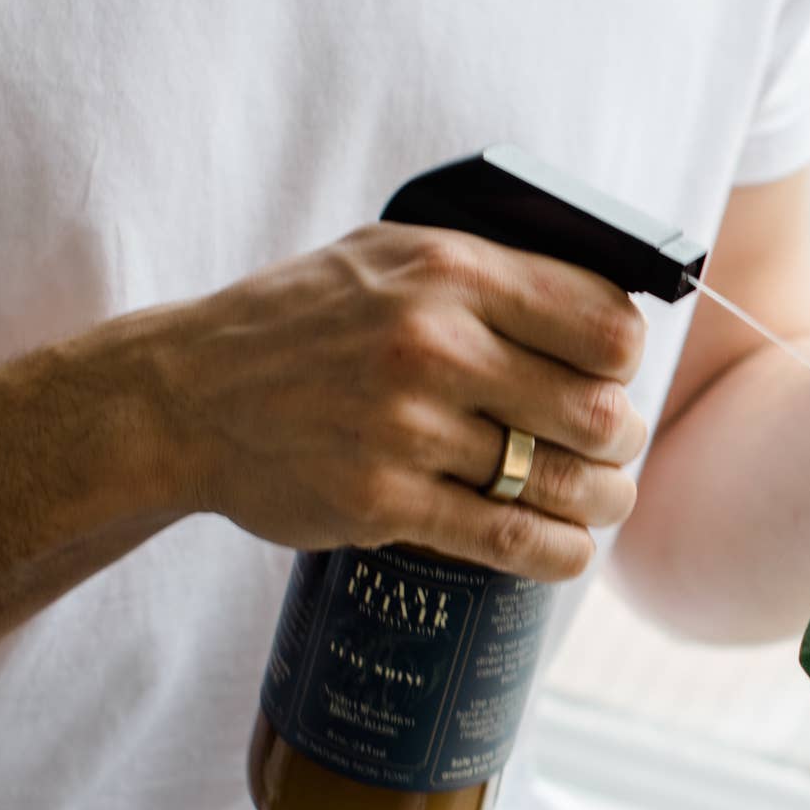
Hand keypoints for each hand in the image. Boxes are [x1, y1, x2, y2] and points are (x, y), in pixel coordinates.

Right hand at [148, 224, 650, 581]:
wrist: (184, 396)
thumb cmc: (302, 321)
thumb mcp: (392, 257)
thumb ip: (491, 275)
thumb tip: (603, 315)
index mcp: (450, 273)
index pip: (605, 326)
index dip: (625, 360)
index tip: (612, 375)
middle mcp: (433, 346)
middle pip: (600, 412)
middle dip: (623, 438)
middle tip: (613, 447)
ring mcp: (407, 430)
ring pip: (564, 482)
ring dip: (603, 500)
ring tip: (602, 499)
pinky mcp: (384, 504)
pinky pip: (511, 540)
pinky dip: (560, 552)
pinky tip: (569, 548)